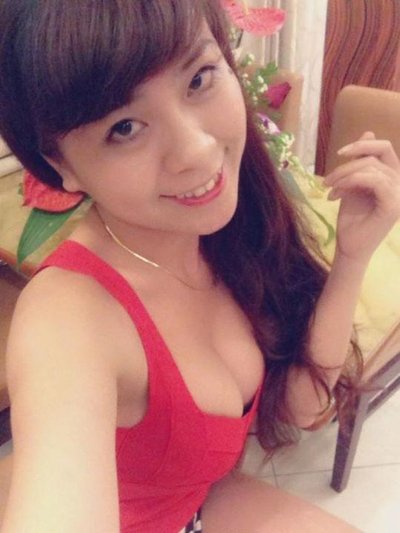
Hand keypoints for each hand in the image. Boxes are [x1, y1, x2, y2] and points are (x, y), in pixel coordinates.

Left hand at [324, 131, 399, 264]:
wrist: (349, 248)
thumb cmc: (351, 219)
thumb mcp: (353, 184)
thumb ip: (361, 161)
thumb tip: (369, 131)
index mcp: (392, 177)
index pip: (384, 148)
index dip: (362, 143)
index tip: (339, 153)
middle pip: (376, 155)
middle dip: (347, 164)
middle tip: (326, 181)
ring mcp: (399, 194)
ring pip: (371, 167)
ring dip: (343, 176)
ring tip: (329, 190)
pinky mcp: (393, 205)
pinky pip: (374, 181)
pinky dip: (351, 182)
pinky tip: (336, 195)